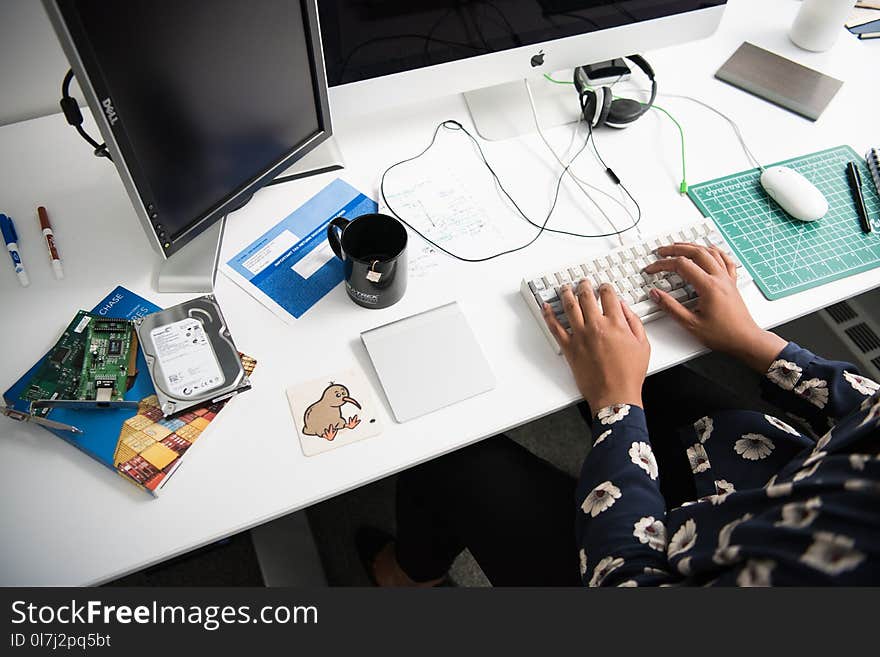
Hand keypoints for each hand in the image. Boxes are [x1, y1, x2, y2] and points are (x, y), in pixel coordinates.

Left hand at [543, 281, 649, 412]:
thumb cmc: (629, 374)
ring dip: (566, 293)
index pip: (608, 295)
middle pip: (586, 297)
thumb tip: (624, 307)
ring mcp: (580, 336)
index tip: (603, 286)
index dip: (605, 287)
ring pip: (569, 307)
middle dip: (584, 286)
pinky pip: (555, 328)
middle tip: (583, 282)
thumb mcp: (643, 344)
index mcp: (616, 323)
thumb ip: (634, 322)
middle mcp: (596, 326)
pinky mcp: (569, 348)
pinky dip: (549, 315)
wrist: (615, 395)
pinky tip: (546, 307)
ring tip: (565, 288)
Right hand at [643, 243, 785, 371]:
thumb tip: (655, 294)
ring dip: (693, 246)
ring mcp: (727, 279)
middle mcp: (719, 278)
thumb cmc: (723, 335)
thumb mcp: (691, 324)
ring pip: (710, 252)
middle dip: (676, 249)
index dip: (663, 264)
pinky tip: (711, 249)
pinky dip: (715, 251)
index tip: (652, 269)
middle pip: (696, 252)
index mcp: (708, 287)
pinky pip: (725, 260)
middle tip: (662, 251)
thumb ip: (670, 307)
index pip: (681, 265)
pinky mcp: (731, 283)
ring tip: (680, 246)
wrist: (746, 340)